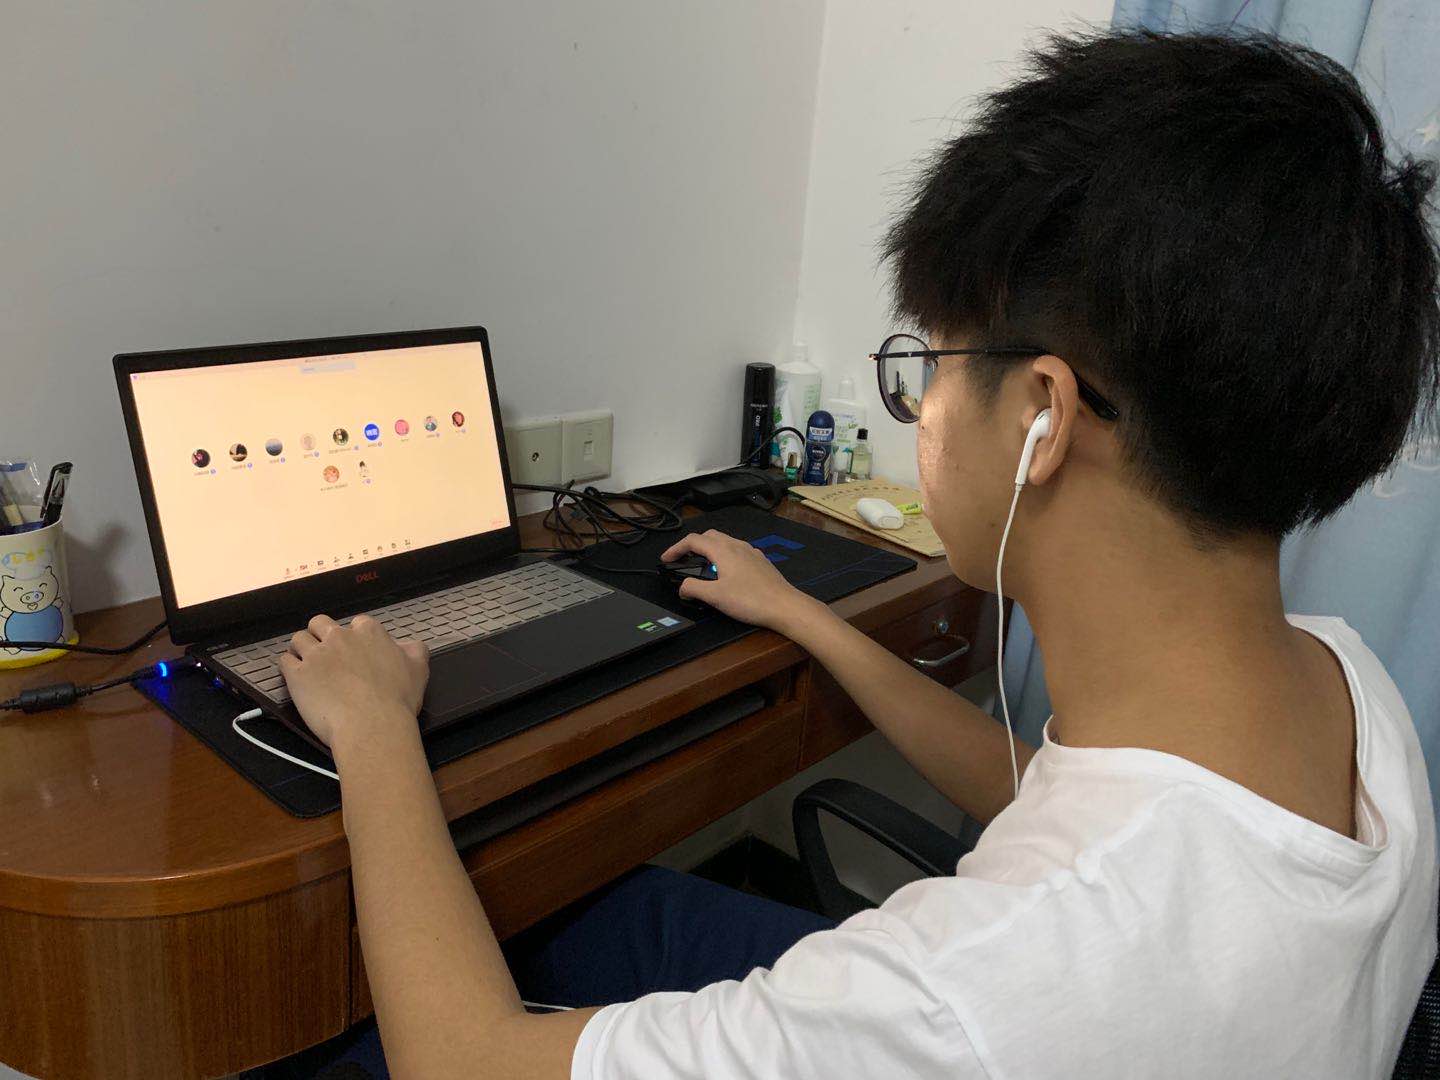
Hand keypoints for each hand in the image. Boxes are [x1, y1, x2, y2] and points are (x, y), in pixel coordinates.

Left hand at [279, 614, 429, 752]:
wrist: (372, 726)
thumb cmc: (396, 701)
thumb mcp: (419, 670)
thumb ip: (414, 651)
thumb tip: (408, 646)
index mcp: (368, 633)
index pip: (356, 623)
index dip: (354, 637)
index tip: (355, 651)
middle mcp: (339, 637)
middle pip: (320, 623)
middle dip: (321, 635)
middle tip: (327, 654)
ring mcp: (316, 655)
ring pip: (299, 639)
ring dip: (302, 649)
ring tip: (307, 664)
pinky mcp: (297, 674)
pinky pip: (284, 661)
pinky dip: (288, 667)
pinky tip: (295, 677)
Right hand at [659, 530, 821, 633]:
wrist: (785, 606)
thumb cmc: (751, 600)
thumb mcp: (716, 597)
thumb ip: (694, 589)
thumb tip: (682, 587)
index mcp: (723, 550)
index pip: (693, 540)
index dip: (676, 548)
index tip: (666, 559)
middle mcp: (737, 545)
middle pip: (709, 536)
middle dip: (693, 545)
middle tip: (683, 560)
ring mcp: (751, 552)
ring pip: (725, 542)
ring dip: (710, 549)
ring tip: (702, 566)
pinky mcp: (761, 561)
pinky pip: (738, 551)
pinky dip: (725, 555)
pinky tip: (727, 572)